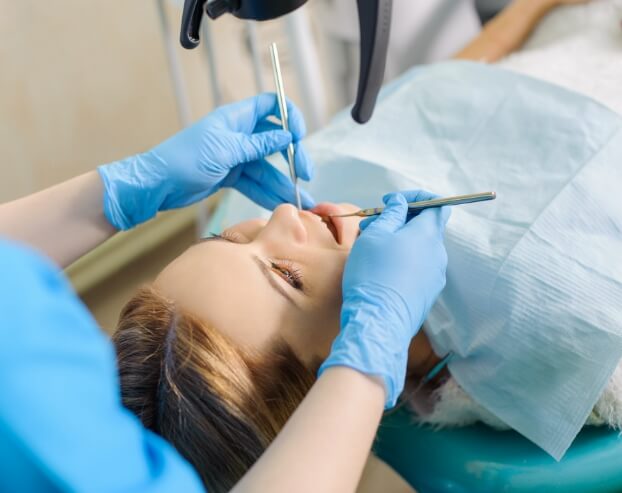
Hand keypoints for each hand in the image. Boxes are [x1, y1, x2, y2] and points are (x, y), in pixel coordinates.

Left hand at [98, 93, 314, 229]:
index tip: (300, 136)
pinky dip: (267, 193)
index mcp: (236, 118)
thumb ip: (258, 145)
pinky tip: (281, 203)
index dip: (289, 116)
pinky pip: (255, 183)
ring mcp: (235, 156)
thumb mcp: (226, 150)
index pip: (271, 106)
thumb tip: (287, 136)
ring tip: (300, 202)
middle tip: (306, 175)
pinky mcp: (231, 176)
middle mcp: (239, 134)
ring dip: (283, 183)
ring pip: (267, 168)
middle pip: (275, 141)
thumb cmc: (185, 159)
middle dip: (293, 158)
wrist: (159, 184)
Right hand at [319, 190, 450, 407]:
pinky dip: (402, 262)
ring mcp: (435, 276)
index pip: (437, 204)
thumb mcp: (376, 235)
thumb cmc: (373, 273)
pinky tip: (380, 270)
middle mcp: (438, 254)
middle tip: (372, 225)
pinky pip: (418, 269)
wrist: (378, 321)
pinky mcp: (427, 294)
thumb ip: (392, 214)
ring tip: (372, 249)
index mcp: (428, 234)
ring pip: (420, 249)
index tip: (391, 202)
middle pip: (425, 227)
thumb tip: (401, 203)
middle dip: (400, 221)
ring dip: (399, 242)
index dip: (415, 198)